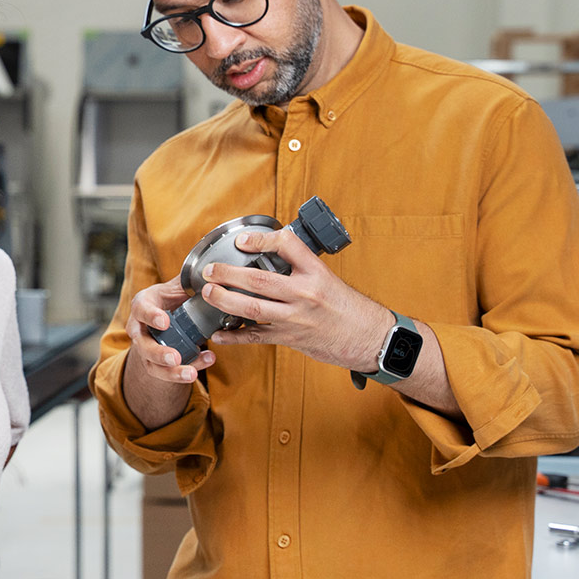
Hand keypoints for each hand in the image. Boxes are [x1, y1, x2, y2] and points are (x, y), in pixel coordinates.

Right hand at [124, 276, 216, 384]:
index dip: (151, 316)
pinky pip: (166, 374)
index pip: (141, 309)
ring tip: (192, 373)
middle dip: (158, 353)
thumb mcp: (178, 286)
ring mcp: (145, 348)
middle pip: (142, 344)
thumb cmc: (172, 298)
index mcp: (143, 304)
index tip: (165, 321)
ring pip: (152, 365)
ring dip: (172, 372)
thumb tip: (212, 272)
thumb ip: (190, 280)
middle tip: (175, 357)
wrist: (167, 317)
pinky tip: (204, 363)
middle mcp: (139, 327)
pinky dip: (185, 372)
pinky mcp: (155, 364)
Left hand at [202, 227, 392, 369]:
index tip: (243, 241)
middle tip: (209, 271)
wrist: (370, 338)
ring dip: (225, 300)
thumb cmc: (349, 308)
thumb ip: (302, 268)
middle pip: (258, 281)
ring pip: (252, 309)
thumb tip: (272, 253)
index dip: (261, 240)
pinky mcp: (291, 338)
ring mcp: (296, 318)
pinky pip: (257, 337)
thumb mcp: (329, 278)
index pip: (287, 245)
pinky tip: (219, 334)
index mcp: (316, 272)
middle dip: (228, 274)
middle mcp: (305, 293)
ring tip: (208, 293)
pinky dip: (235, 336)